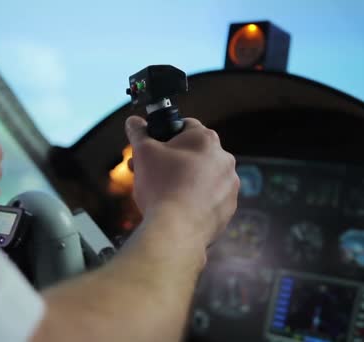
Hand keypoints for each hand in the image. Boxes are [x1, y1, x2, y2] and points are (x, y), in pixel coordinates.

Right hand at [125, 116, 238, 247]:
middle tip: (149, 172)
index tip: (152, 148)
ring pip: (202, 177)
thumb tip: (133, 122)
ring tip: (162, 193)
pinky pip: (209, 199)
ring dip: (184, 180)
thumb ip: (139, 133)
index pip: (184, 126)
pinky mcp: (228, 209)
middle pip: (193, 154)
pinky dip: (195, 201)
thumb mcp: (143, 152)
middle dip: (171, 161)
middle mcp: (224, 160)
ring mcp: (230, 186)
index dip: (164, 136)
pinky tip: (178, 208)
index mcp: (206, 140)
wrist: (175, 230)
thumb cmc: (161, 187)